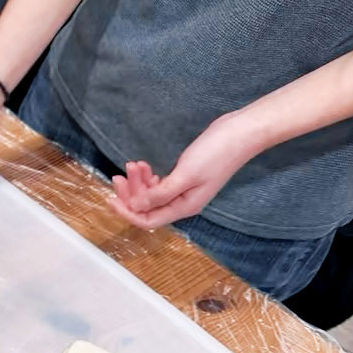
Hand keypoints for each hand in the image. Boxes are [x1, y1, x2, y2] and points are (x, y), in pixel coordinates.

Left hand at [107, 113, 258, 228]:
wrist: (241, 133)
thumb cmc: (217, 153)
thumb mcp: (185, 175)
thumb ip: (160, 194)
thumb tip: (136, 207)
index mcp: (184, 207)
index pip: (148, 220)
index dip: (127, 212)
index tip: (111, 197)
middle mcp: (182, 203)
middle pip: (147, 207)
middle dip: (131, 192)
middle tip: (121, 173)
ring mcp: (184, 190)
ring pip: (151, 194)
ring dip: (139, 182)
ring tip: (133, 164)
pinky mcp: (184, 177)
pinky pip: (159, 184)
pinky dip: (148, 176)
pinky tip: (143, 165)